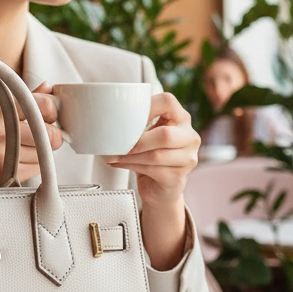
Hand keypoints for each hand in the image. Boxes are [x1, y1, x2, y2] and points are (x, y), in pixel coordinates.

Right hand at [0, 82, 61, 188]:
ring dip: (41, 156)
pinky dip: (32, 169)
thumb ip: (22, 102)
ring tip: (20, 155)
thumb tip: (48, 87)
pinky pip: (36, 170)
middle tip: (40, 140)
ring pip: (45, 154)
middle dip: (51, 139)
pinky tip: (16, 166)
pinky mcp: (4, 172)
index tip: (50, 119)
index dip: (53, 113)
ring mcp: (1, 150)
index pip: (43, 104)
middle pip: (50, 133)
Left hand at [105, 93, 198, 269]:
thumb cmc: (151, 155)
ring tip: (112, 155)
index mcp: (181, 119)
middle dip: (137, 140)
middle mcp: (190, 137)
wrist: (161, 189)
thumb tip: (102, 117)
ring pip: (155, 155)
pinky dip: (130, 166)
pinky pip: (152, 170)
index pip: (168, 102)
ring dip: (129, 156)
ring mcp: (187, 159)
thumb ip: (136, 123)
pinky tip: (118, 163)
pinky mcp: (178, 178)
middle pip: (165, 135)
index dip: (146, 106)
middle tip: (118, 143)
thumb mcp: (147, 134)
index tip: (127, 114)